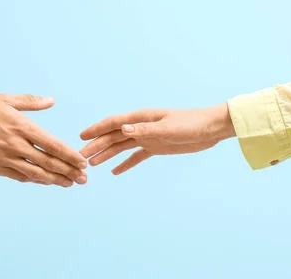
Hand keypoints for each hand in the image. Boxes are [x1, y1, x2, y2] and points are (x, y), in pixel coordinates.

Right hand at [0, 94, 87, 186]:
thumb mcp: (4, 99)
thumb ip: (30, 102)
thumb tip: (51, 101)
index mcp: (21, 127)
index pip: (53, 145)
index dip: (70, 155)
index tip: (82, 161)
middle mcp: (16, 145)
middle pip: (49, 163)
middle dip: (69, 171)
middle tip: (84, 178)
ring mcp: (6, 159)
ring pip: (37, 174)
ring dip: (55, 180)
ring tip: (70, 184)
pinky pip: (20, 177)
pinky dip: (35, 180)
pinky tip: (45, 181)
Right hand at [79, 103, 235, 174]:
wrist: (210, 129)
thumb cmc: (191, 124)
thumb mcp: (168, 128)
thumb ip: (145, 129)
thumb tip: (122, 128)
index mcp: (141, 118)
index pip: (113, 123)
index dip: (97, 129)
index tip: (81, 137)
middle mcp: (141, 126)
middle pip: (113, 136)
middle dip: (97, 145)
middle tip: (80, 156)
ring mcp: (147, 137)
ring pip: (121, 146)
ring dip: (107, 154)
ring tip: (92, 164)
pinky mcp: (156, 147)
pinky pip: (136, 156)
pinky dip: (125, 164)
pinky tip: (114, 171)